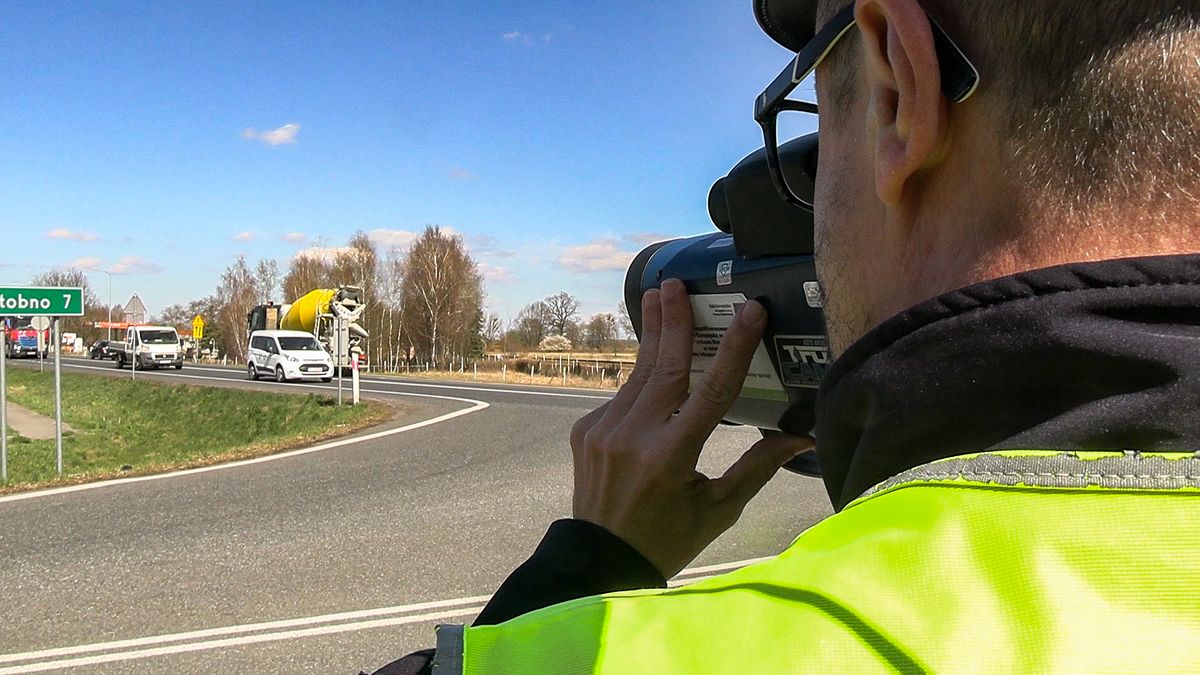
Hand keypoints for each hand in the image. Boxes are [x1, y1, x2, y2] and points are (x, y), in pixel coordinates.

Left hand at [570, 278, 811, 577]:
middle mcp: (634, 437)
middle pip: (664, 367)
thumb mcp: (719, 509)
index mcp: (672, 457)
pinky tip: (652, 357)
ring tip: (659, 296)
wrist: (599, 561)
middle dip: (674, 321)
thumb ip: (758, 467)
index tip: (751, 311)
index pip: (712, 391)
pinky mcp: (585, 431)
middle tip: (677, 283)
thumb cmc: (669, 539)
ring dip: (653, 334)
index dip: (735, 348)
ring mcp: (603, 431)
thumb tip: (803, 436)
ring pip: (638, 374)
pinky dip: (640, 378)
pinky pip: (620, 396)